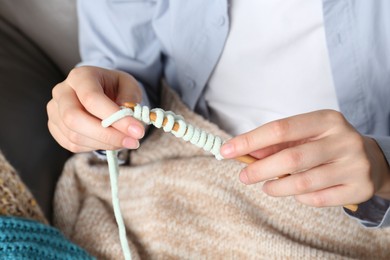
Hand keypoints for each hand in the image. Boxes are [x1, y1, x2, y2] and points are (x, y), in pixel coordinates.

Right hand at [47, 66, 144, 151]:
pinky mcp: (55, 128)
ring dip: (104, 143)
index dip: (114, 117)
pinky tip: (111, 141)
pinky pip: (72, 144)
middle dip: (107, 135)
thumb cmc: (115, 87)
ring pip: (74, 135)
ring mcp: (55, 111)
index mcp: (80, 76)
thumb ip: (130, 98)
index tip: (137, 130)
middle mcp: (62, 92)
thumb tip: (127, 117)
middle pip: (74, 118)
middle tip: (132, 142)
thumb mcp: (129, 85)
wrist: (100, 92)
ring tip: (126, 141)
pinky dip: (95, 147)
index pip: (91, 98)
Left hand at [220, 110, 389, 206]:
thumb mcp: (305, 135)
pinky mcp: (359, 188)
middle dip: (260, 169)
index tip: (226, 150)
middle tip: (243, 176)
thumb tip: (245, 153)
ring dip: (276, 187)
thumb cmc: (326, 144)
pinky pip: (317, 199)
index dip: (250, 141)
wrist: (371, 159)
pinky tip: (295, 193)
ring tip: (266, 187)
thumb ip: (277, 143)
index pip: (280, 129)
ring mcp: (355, 165)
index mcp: (326, 119)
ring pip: (303, 183)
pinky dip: (299, 198)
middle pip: (291, 158)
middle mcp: (344, 139)